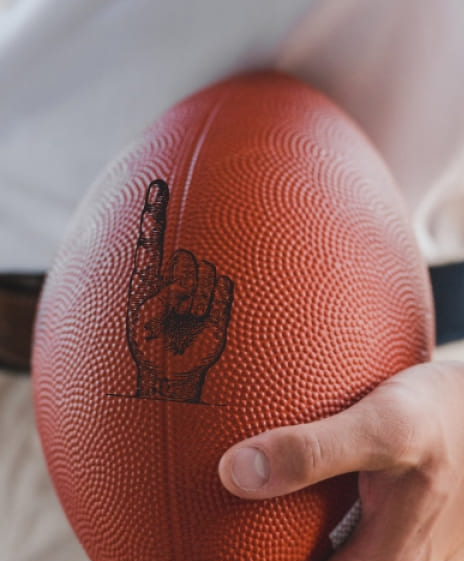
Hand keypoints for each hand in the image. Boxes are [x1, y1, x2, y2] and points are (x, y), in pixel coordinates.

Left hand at [126, 179, 232, 401]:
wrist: (178, 375)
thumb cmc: (152, 352)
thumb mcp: (142, 326)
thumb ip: (155, 301)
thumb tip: (181, 286)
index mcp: (148, 276)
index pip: (152, 238)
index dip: (155, 211)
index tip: (158, 184)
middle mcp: (174, 275)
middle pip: (186, 259)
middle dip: (182, 286)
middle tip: (174, 316)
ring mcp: (200, 285)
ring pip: (207, 272)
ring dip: (198, 302)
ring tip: (188, 323)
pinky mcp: (221, 297)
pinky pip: (224, 286)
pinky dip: (216, 303)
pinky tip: (205, 320)